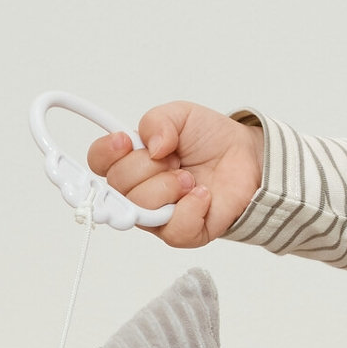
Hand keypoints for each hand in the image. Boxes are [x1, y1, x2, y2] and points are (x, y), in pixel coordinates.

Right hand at [86, 102, 264, 247]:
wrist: (248, 155)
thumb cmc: (209, 139)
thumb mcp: (182, 115)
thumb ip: (158, 121)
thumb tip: (151, 146)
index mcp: (131, 160)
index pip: (98, 163)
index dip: (106, 153)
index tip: (127, 141)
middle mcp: (139, 189)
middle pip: (118, 186)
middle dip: (149, 167)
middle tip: (175, 160)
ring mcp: (159, 214)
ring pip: (142, 209)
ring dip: (168, 187)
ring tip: (190, 178)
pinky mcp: (185, 232)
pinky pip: (173, 230)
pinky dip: (190, 209)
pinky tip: (202, 194)